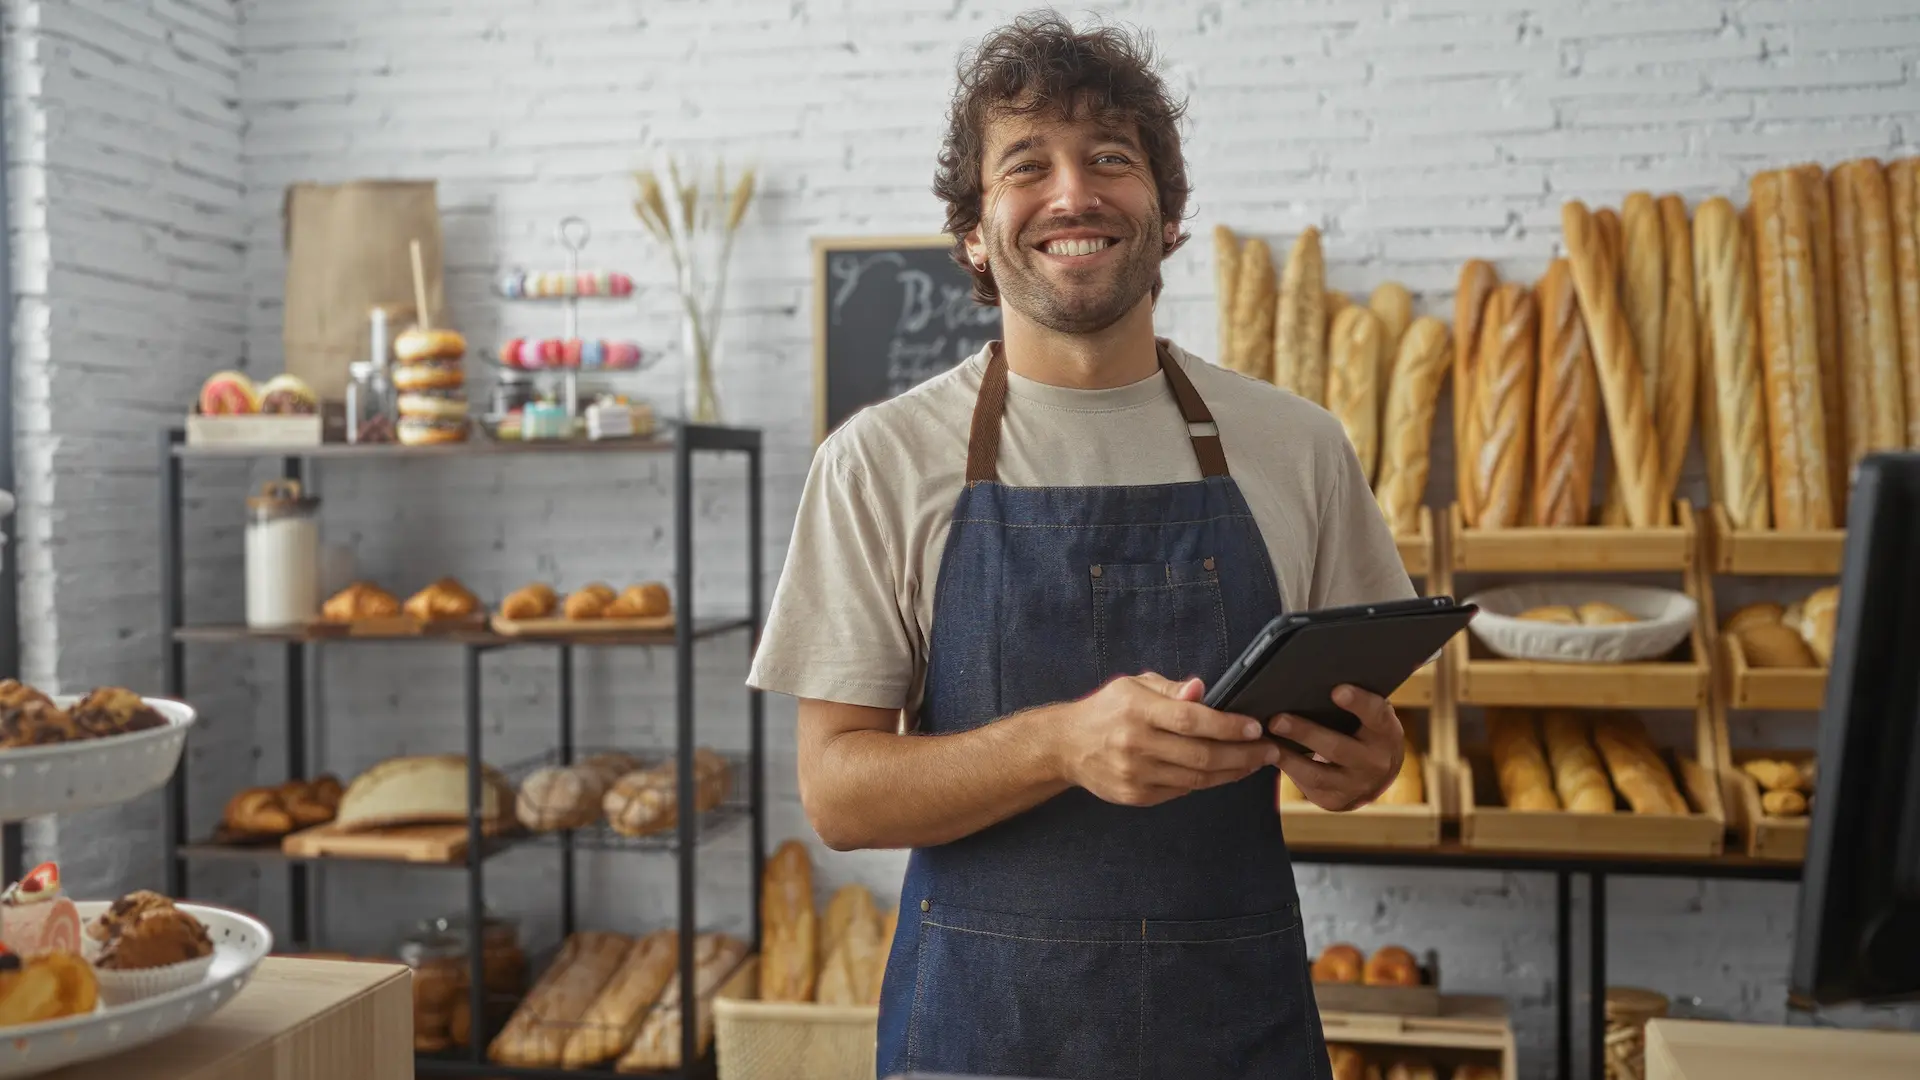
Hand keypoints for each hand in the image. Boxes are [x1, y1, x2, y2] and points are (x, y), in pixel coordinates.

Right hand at [1054, 673, 1278, 806]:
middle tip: (1270, 749)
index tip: (1255, 726)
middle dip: (1243, 754)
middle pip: (1201, 755)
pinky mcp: (1136, 796)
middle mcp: (1136, 744)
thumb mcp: (1133, 687)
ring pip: (1197, 778)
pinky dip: (1208, 782)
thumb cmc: (1107, 710)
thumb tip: (1201, 689)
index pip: (1190, 720)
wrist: (1066, 746)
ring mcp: (1136, 774)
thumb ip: (1170, 689)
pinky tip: (1226, 772)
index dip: (1227, 725)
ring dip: (1233, 771)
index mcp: (1137, 711)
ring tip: (1256, 762)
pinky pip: (1182, 790)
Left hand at [1269, 685, 1403, 811]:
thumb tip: (1316, 677)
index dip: (1358, 703)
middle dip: (1306, 733)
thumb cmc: (1364, 731)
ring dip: (1288, 757)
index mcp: (1386, 733)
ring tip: (1265, 740)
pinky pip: (1307, 786)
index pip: (1376, 715)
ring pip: (1317, 774)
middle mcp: (1376, 763)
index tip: (1337, 690)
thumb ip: (1354, 702)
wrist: (1375, 775)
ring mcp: (1356, 787)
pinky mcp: (1335, 801)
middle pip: (1338, 748)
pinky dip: (1286, 769)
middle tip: (1277, 719)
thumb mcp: (1369, 717)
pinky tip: (1267, 754)